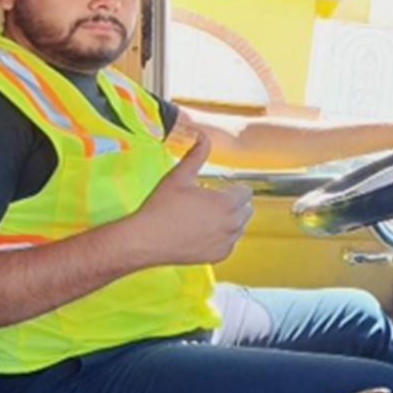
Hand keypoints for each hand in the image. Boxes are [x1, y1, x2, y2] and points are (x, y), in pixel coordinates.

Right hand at [133, 132, 252, 263]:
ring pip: (239, 226)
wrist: (146, 239)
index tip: (218, 188)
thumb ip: (196, 154)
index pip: (245, 191)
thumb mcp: (179, 175)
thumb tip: (202, 136)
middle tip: (210, 201)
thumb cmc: (161, 208)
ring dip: (229, 219)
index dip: (232, 187)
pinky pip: (230, 243)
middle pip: (246, 209)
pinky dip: (221, 237)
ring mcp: (226, 241)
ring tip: (204, 216)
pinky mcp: (218, 256)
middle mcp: (231, 223)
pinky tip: (202, 231)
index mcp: (226, 202)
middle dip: (233, 203)